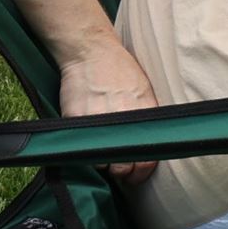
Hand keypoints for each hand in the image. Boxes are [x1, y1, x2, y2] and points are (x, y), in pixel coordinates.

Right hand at [59, 45, 160, 182]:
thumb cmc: (121, 71)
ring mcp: (97, 122)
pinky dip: (83, 152)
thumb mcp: (146, 93)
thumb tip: (153, 146)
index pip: (147, 160)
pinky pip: (80, 149)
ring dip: (101, 163)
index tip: (137, 176)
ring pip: (99, 163)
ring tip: (103, 153)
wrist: (92, 53)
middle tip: (119, 170)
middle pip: (122, 167)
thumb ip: (148, 120)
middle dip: (122, 173)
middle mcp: (122, 122)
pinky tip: (88, 144)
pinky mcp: (75, 120)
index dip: (141, 173)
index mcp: (145, 117)